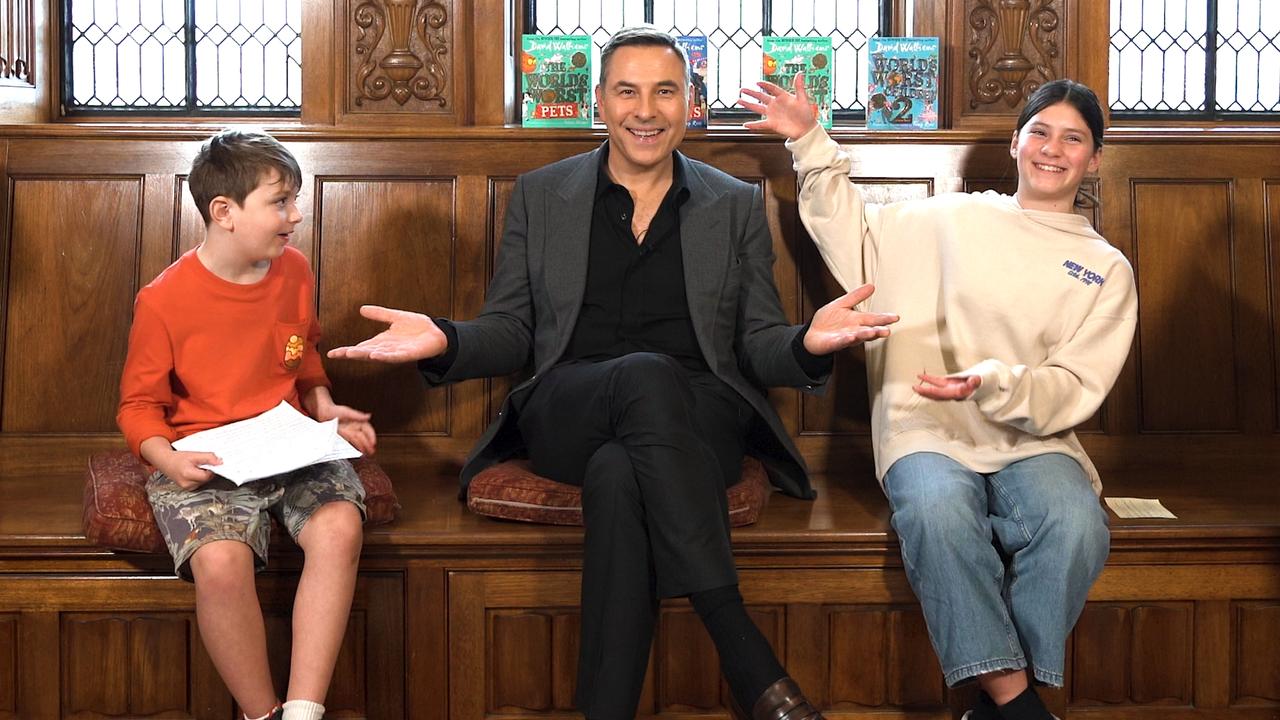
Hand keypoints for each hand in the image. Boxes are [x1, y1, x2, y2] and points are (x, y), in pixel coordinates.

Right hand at [147, 445, 220, 489]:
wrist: (165, 462)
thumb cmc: (178, 458)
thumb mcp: (194, 454)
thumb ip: (208, 458)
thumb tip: (220, 462)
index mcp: (188, 474)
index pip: (208, 475)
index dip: (212, 468)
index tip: (212, 463)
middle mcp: (187, 483)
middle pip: (206, 479)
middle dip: (207, 471)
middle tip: (202, 464)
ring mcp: (187, 487)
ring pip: (203, 482)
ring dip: (203, 474)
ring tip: (196, 467)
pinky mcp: (187, 488)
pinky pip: (199, 483)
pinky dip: (199, 477)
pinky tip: (194, 472)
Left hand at [314, 402, 376, 455]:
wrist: (323, 413)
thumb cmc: (334, 410)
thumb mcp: (346, 412)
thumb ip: (357, 415)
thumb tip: (368, 416)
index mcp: (358, 421)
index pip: (368, 430)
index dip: (371, 436)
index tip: (373, 442)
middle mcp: (355, 427)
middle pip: (364, 437)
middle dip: (368, 444)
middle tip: (371, 451)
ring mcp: (349, 433)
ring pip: (358, 441)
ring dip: (363, 447)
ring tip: (367, 454)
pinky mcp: (343, 437)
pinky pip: (351, 443)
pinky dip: (355, 448)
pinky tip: (357, 452)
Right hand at [327, 305, 447, 362]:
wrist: (437, 333)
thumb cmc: (417, 327)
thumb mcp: (395, 317)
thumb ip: (379, 314)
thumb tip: (361, 309)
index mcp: (381, 341)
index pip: (360, 346)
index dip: (346, 350)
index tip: (331, 353)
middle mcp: (386, 349)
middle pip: (365, 352)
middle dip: (351, 353)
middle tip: (337, 354)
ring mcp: (397, 352)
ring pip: (377, 354)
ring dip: (365, 354)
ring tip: (352, 353)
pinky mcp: (408, 354)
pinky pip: (395, 356)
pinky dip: (385, 356)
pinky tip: (375, 355)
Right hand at [739, 73, 818, 139]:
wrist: (805, 129)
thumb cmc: (805, 114)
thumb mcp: (802, 99)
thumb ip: (799, 86)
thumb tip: (800, 73)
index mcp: (783, 97)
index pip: (772, 88)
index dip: (765, 85)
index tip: (757, 82)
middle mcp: (775, 104)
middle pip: (761, 96)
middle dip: (751, 93)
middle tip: (742, 89)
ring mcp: (772, 114)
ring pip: (757, 108)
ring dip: (748, 104)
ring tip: (739, 101)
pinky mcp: (772, 124)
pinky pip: (760, 124)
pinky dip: (753, 125)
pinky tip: (746, 124)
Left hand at [802, 283, 898, 354]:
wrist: (812, 334)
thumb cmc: (828, 321)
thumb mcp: (842, 304)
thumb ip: (856, 296)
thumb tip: (872, 285)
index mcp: (857, 320)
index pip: (873, 319)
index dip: (884, 318)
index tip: (895, 317)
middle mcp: (854, 330)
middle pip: (869, 330)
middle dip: (878, 330)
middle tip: (887, 330)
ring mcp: (845, 338)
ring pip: (857, 337)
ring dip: (865, 335)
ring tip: (873, 332)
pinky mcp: (834, 343)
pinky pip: (841, 342)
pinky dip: (846, 340)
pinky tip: (851, 337)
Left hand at [914, 373, 980, 400]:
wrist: (982, 383)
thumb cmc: (981, 382)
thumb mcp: (980, 381)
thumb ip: (975, 382)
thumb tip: (972, 381)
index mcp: (958, 393)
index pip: (945, 394)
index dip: (936, 392)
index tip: (927, 389)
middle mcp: (952, 393)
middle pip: (937, 395)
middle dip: (926, 393)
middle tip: (916, 389)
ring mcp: (949, 389)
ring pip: (934, 391)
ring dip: (924, 389)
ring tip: (915, 387)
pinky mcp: (948, 384)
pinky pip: (936, 382)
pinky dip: (929, 379)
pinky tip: (921, 376)